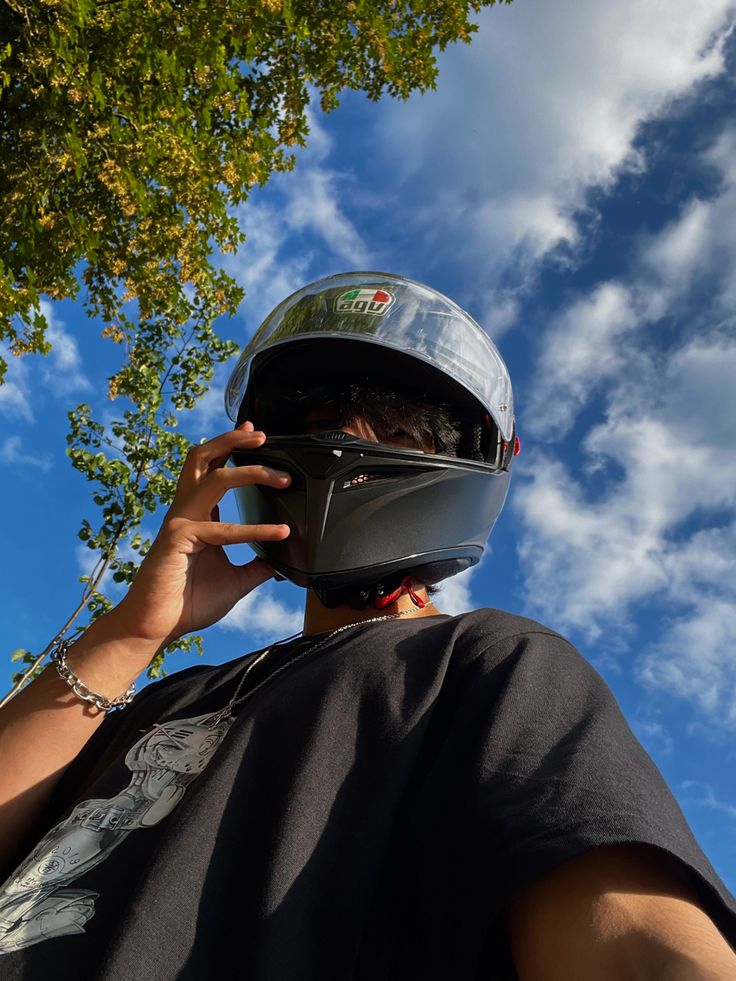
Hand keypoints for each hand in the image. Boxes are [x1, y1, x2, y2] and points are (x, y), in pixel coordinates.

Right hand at [111, 421, 290, 646]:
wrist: (156, 628)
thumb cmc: (187, 604)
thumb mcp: (234, 582)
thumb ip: (256, 567)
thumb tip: (281, 562)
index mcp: (197, 515)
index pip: (213, 470)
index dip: (232, 449)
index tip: (255, 435)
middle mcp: (186, 511)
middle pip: (203, 458)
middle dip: (231, 440)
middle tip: (261, 435)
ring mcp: (180, 521)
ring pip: (215, 478)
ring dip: (250, 471)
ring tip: (281, 476)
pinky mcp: (179, 538)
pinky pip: (222, 529)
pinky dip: (255, 530)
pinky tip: (280, 533)